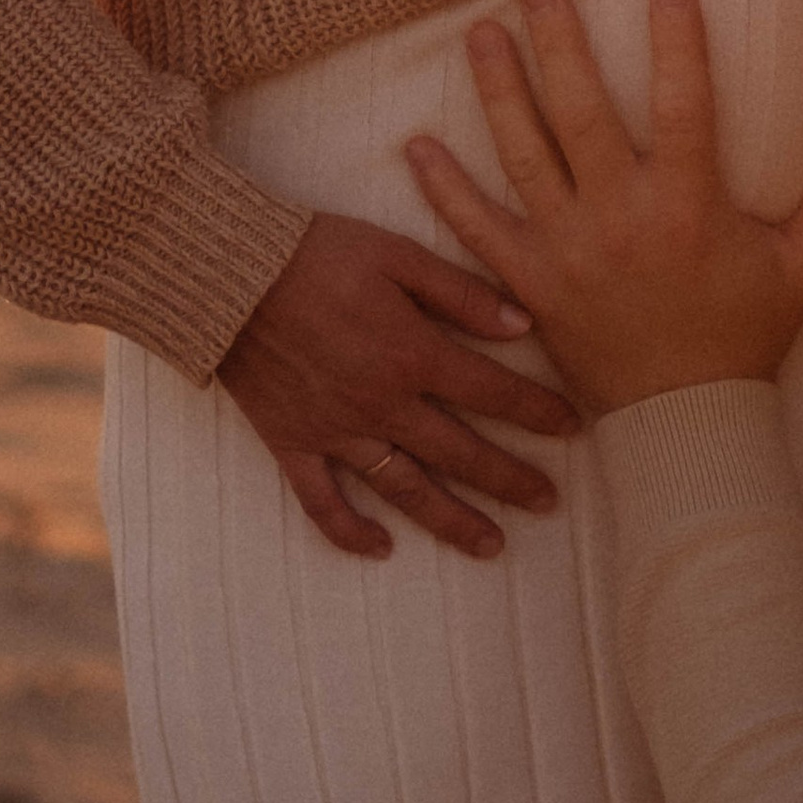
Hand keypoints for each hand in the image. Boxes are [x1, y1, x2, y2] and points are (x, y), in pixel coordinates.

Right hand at [216, 209, 577, 560]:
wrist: (227, 274)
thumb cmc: (314, 253)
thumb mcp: (397, 255)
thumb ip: (461, 293)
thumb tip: (522, 324)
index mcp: (413, 354)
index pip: (494, 393)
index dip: (538, 412)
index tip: (575, 430)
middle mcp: (382, 404)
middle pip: (460, 453)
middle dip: (510, 480)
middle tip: (549, 505)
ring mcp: (337, 430)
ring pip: (405, 489)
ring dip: (451, 521)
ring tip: (491, 547)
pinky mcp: (293, 443)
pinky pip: (323, 501)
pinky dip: (350, 531)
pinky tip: (380, 549)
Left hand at [404, 0, 802, 416]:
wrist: (683, 425)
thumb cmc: (745, 337)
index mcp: (690, 210)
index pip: (683, 107)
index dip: (677, 45)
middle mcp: (621, 222)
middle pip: (581, 115)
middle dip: (559, 45)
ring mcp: (567, 252)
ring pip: (523, 158)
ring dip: (499, 92)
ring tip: (480, 34)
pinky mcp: (529, 284)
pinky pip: (476, 232)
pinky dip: (444, 190)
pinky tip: (416, 144)